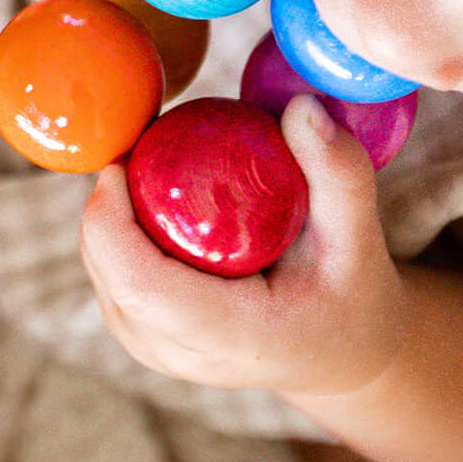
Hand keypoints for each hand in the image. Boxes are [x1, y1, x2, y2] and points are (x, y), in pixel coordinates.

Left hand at [80, 96, 406, 395]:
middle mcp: (183, 356)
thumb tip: (301, 105)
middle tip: (139, 143)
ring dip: (107, 215)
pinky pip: (109, 278)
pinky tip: (141, 191)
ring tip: (143, 161)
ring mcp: (157, 353)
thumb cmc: (352, 294)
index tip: (125, 159)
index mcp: (233, 337)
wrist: (342, 352)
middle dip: (106, 204)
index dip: (110, 222)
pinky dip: (113, 232)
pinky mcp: (145, 338)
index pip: (142, 287)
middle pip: (109, 275)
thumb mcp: (360, 238)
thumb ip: (339, 173)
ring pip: (101, 276)